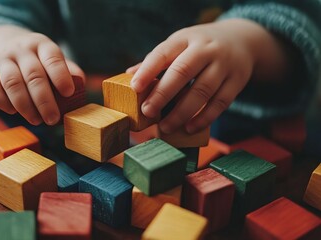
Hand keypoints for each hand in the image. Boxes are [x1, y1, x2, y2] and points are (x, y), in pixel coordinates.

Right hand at [0, 29, 83, 124]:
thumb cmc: (33, 58)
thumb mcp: (49, 57)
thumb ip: (66, 69)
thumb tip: (81, 84)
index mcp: (40, 44)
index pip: (52, 57)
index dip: (60, 75)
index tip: (68, 93)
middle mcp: (20, 49)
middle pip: (33, 75)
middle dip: (44, 100)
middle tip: (52, 119)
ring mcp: (0, 59)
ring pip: (12, 83)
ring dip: (25, 105)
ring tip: (36, 120)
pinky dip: (2, 102)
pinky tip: (14, 112)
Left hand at [127, 19, 273, 133]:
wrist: (241, 40)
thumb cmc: (199, 47)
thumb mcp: (179, 44)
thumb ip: (156, 61)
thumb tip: (130, 76)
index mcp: (185, 38)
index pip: (164, 53)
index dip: (148, 70)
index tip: (135, 88)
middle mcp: (206, 49)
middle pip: (183, 71)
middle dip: (163, 94)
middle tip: (148, 112)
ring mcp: (224, 64)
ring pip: (202, 90)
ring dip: (182, 112)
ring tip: (165, 127)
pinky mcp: (237, 81)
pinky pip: (221, 103)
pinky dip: (204, 118)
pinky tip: (189, 128)